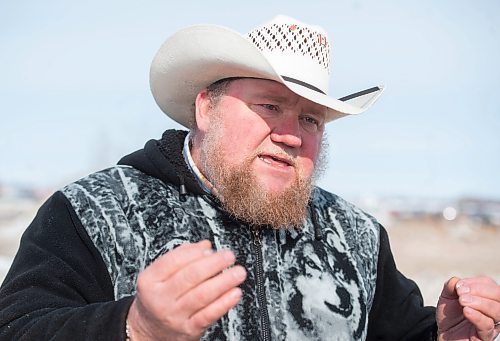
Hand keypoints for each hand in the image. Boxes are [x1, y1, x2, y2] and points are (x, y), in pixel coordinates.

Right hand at [126, 240, 246, 340]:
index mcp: (150, 281)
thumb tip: (205, 245)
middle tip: (229, 256)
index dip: (194, 252)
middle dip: (214, 263)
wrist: (150, 330)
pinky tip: (235, 292)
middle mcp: (161, 298)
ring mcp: (175, 315)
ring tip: (238, 272)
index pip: (173, 261)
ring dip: (224, 281)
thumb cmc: (158, 297)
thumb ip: (181, 257)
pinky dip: (224, 302)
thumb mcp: (159, 276)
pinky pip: (209, 314)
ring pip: (202, 295)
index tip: (210, 249)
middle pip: (190, 276)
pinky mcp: (189, 329)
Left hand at [436, 276, 499, 340]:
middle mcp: (492, 309)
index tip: (458, 286)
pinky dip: (477, 316)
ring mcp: (491, 323)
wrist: (445, 334)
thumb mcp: (447, 296)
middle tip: (461, 293)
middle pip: (498, 295)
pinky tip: (466, 311)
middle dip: (479, 290)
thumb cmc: (450, 314)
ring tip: (462, 301)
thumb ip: (451, 286)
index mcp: (485, 296)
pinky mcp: (486, 336)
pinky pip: (487, 326)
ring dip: (479, 303)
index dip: (474, 283)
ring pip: (497, 310)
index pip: (489, 284)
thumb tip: (456, 280)